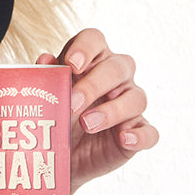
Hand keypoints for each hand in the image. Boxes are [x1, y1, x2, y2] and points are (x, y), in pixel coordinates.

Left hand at [36, 29, 157, 191]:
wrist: (62, 154)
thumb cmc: (59, 114)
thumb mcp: (50, 96)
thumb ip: (48, 77)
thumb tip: (44, 60)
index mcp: (93, 60)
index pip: (94, 40)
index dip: (85, 48)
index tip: (71, 63)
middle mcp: (117, 77)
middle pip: (116, 68)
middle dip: (93, 85)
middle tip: (72, 104)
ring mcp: (131, 104)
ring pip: (136, 98)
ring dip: (112, 111)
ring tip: (87, 125)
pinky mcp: (139, 131)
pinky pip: (149, 132)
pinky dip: (139, 136)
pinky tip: (124, 139)